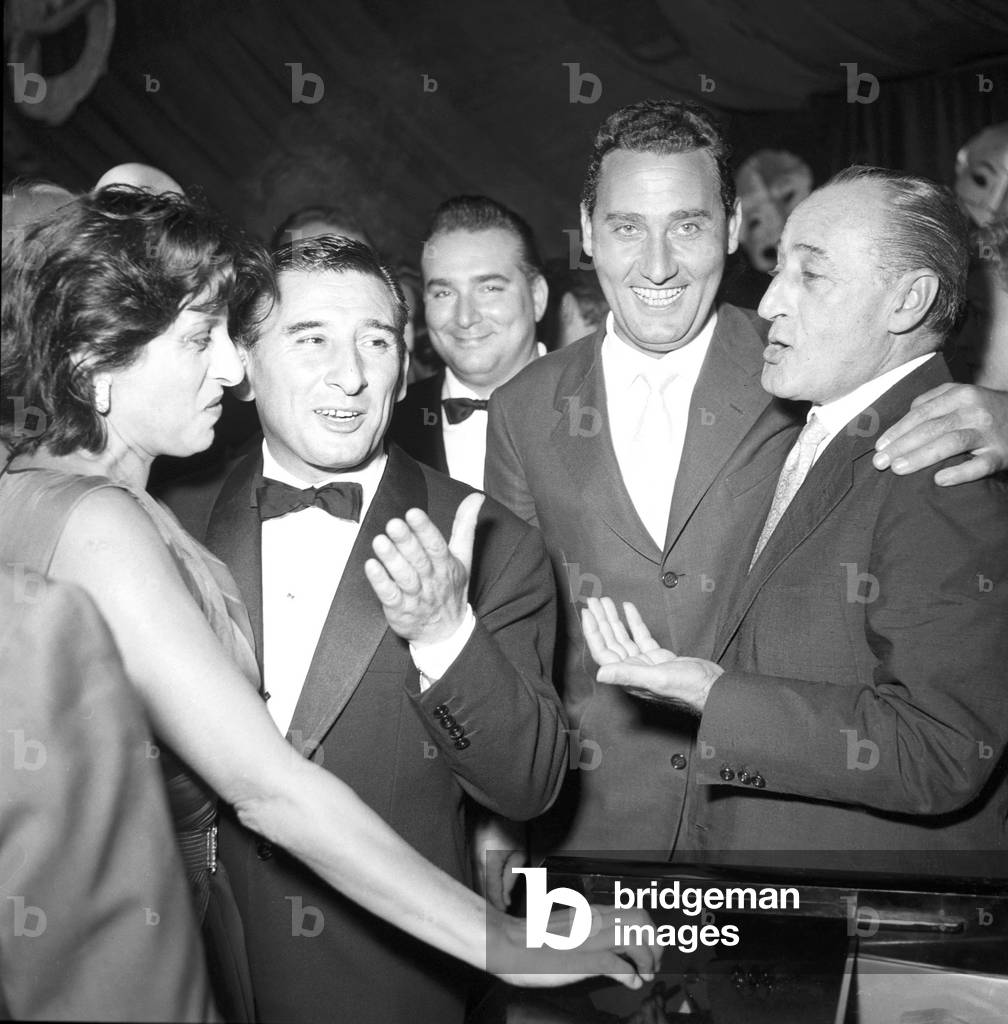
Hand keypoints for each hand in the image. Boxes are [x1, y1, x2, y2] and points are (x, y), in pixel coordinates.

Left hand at [365, 493, 483, 643]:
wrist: (446, 633)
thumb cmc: (451, 589)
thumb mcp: (464, 557)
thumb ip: (465, 526)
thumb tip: (476, 497)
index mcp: (447, 565)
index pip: (437, 545)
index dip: (425, 529)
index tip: (413, 513)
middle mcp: (432, 580)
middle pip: (419, 560)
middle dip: (406, 541)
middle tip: (393, 524)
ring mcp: (416, 597)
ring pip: (404, 577)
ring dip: (391, 559)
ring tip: (379, 541)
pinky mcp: (400, 610)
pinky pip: (390, 596)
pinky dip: (381, 582)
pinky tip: (371, 567)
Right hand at [473, 815, 526, 911]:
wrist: (502, 807)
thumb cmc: (513, 829)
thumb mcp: (519, 854)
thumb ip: (511, 879)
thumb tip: (506, 900)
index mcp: (488, 862)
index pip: (491, 891)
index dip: (497, 905)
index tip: (504, 914)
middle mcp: (475, 860)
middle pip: (480, 890)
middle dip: (489, 903)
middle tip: (498, 916)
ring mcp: (470, 855)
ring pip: (475, 882)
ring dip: (483, 894)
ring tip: (493, 905)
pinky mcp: (468, 851)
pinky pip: (474, 872)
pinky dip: (480, 883)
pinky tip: (486, 889)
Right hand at [495, 906, 660, 989]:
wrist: (509, 943)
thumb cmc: (531, 938)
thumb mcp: (566, 926)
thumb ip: (586, 929)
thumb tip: (604, 941)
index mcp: (591, 913)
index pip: (634, 912)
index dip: (649, 931)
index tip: (651, 947)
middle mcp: (596, 921)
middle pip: (642, 922)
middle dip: (655, 944)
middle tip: (653, 962)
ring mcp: (592, 940)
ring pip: (636, 941)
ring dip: (647, 961)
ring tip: (645, 974)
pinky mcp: (585, 960)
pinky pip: (619, 966)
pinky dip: (631, 976)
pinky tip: (630, 983)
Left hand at [581, 597, 721, 715]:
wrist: (713, 688)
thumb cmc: (688, 687)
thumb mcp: (657, 678)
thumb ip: (628, 674)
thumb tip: (600, 674)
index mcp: (629, 676)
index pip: (603, 651)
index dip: (593, 631)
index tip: (588, 612)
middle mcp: (633, 670)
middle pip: (611, 641)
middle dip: (602, 620)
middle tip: (594, 600)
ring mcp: (645, 663)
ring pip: (624, 637)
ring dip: (615, 619)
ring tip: (607, 601)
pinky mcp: (658, 657)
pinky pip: (641, 637)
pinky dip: (634, 622)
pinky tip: (629, 608)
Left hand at [873, 382, 1007, 485]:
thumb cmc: (985, 410)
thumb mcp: (963, 396)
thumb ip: (933, 402)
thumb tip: (903, 419)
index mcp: (961, 395)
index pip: (921, 413)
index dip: (898, 430)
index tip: (879, 446)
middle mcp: (974, 411)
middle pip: (931, 428)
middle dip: (901, 446)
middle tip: (880, 462)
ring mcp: (990, 433)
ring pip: (951, 443)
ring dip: (921, 456)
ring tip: (897, 469)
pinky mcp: (1003, 454)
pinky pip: (980, 465)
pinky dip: (960, 473)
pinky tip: (939, 480)